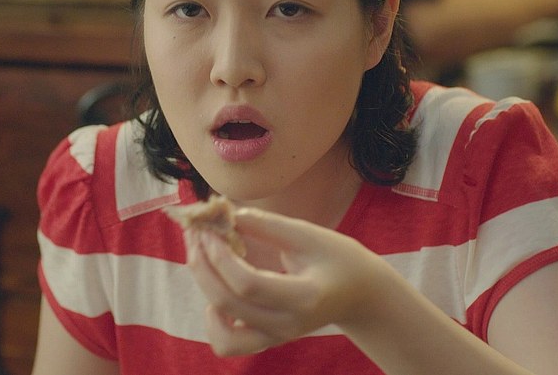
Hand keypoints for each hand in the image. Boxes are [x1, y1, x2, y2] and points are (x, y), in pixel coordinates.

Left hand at [183, 207, 388, 355]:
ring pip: (222, 336)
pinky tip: (219, 290)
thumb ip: (267, 226)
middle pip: (227, 305)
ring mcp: (276, 338)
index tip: (209, 228)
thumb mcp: (309, 235)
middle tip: (196, 233)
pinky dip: (213, 321)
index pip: (249, 285)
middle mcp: (288, 325)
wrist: (360, 294)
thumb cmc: (338, 258)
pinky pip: (228, 344)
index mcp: (305, 297)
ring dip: (205, 295)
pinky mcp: (267, 340)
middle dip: (202, 265)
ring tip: (205, 261)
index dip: (220, 256)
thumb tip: (225, 213)